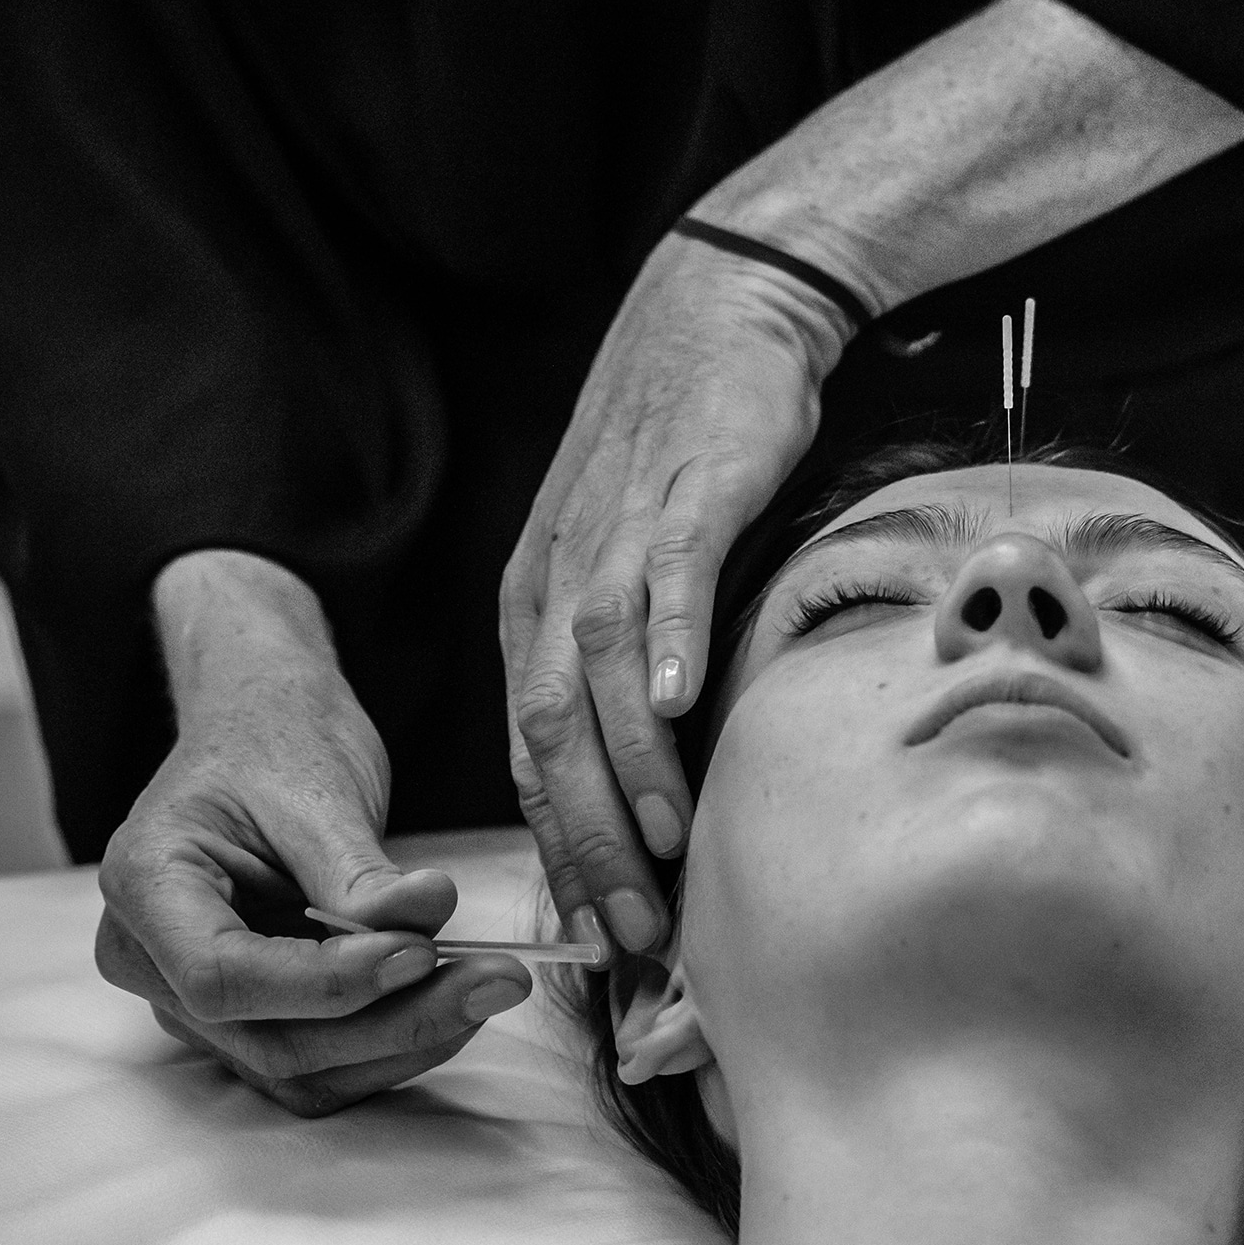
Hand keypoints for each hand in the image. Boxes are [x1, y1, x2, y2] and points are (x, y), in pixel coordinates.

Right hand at [96, 551, 531, 1115]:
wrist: (266, 726)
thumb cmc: (275, 740)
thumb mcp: (316, 786)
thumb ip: (359, 868)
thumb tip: (423, 921)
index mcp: (145, 886)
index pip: (222, 975)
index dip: (326, 982)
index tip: (421, 951)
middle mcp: (151, 960)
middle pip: (269, 1039)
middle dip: (390, 1021)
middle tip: (492, 979)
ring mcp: (194, 999)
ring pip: (301, 1068)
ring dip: (403, 1041)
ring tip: (488, 985)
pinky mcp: (252, 1015)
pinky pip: (320, 1062)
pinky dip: (392, 1041)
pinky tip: (455, 997)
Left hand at [501, 234, 852, 954]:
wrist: (714, 315)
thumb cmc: (677, 450)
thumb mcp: (623, 561)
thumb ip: (620, 659)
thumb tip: (649, 768)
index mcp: (536, 605)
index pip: (529, 751)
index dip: (559, 846)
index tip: (595, 929)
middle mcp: (562, 579)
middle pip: (552, 729)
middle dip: (588, 839)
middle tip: (631, 926)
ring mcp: (623, 536)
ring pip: (602, 672)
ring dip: (631, 767)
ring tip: (664, 847)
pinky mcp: (691, 492)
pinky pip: (673, 577)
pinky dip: (673, 642)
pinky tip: (687, 701)